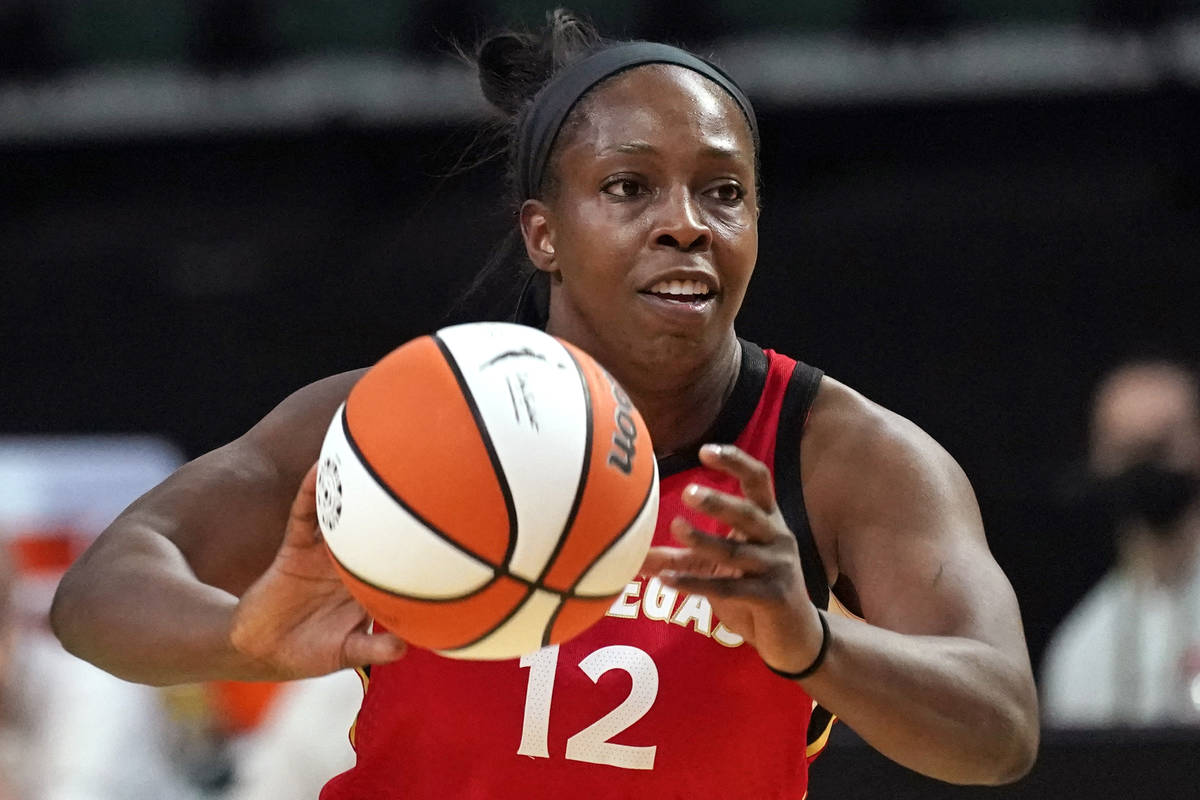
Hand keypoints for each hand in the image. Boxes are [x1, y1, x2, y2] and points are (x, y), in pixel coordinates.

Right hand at [230, 463, 405, 679]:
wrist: (260, 651)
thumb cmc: (308, 653)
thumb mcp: (345, 652)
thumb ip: (372, 649)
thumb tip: (404, 649)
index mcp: (364, 585)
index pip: (394, 560)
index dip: (414, 544)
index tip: (442, 525)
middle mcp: (347, 563)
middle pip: (374, 528)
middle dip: (392, 508)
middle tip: (420, 474)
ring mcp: (322, 552)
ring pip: (342, 514)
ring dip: (352, 488)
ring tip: (371, 456)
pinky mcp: (296, 547)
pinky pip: (304, 515)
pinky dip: (310, 492)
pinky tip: (320, 469)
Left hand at [640, 444, 822, 673]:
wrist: (794, 635)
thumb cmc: (755, 590)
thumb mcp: (718, 568)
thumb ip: (681, 558)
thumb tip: (633, 555)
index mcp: (768, 520)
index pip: (758, 480)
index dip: (735, 462)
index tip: (705, 450)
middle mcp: (777, 538)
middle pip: (749, 513)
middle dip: (720, 502)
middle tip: (688, 492)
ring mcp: (777, 568)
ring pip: (737, 552)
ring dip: (704, 541)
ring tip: (676, 528)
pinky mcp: (772, 597)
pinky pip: (730, 589)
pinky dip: (696, 584)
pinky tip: (666, 581)